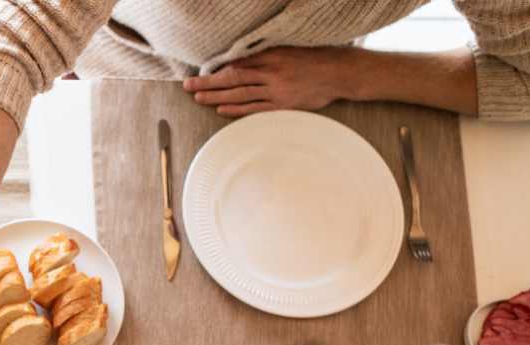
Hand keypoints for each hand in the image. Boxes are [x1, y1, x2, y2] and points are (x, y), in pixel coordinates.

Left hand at [184, 47, 351, 117]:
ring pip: (240, 93)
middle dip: (208, 83)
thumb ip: (266, 55)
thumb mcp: (289, 49)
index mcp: (272, 54)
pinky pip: (255, 108)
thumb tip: (239, 61)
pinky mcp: (284, 105)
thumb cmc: (314, 58)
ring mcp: (277, 89)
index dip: (216, 69)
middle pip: (233, 77)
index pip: (237, 62)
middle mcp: (272, 71)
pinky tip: (220, 109)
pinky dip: (236, 109)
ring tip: (198, 98)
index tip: (199, 72)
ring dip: (217, 96)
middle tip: (188, 86)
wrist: (341, 72)